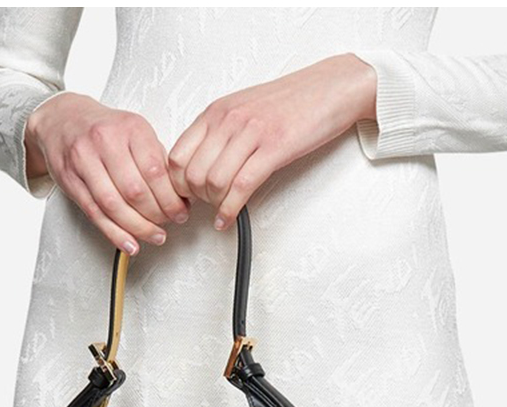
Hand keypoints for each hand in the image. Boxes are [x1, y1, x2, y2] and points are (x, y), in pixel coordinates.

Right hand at [25, 92, 190, 254]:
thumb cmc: (106, 129)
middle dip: (157, 216)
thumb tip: (181, 196)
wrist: (63, 119)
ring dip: (138, 228)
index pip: (156, 172)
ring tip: (155, 236)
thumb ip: (158, 161)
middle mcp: (105, 141)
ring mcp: (84, 160)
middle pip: (135, 192)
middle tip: (168, 225)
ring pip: (114, 206)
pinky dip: (115, 233)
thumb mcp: (137, 133)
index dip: (171, 199)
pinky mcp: (70, 179)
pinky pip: (95, 213)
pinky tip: (130, 243)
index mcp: (130, 129)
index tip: (181, 212)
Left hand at [167, 53, 376, 230]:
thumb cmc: (291, 102)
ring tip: (223, 209)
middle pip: (192, 174)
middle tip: (206, 207)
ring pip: (214, 182)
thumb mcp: (243, 110)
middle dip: (196, 199)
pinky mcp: (274, 149)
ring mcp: (251, 133)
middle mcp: (228, 120)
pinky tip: (229, 218)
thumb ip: (220, 134)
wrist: (330, 88)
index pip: (176, 156)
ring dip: (215, 204)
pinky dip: (231, 210)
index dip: (177, 185)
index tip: (187, 197)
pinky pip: (242, 187)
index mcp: (216, 111)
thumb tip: (200, 165)